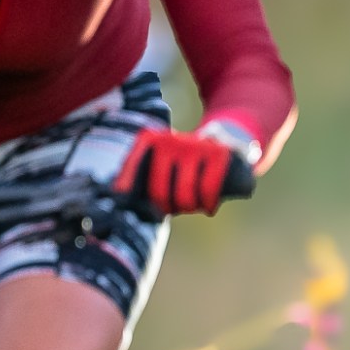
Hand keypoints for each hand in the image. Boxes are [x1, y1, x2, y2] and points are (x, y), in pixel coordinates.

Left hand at [113, 127, 245, 215]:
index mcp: (155, 141)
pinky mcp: (219, 153)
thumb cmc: (189, 164)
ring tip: (191, 207)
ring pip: (185, 192)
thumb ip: (148, 178)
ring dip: (189, 207)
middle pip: (159, 188)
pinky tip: (208, 209)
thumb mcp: (168, 163)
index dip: (126, 178)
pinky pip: (208, 188)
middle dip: (165, 206)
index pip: (134, 160)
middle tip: (171, 210)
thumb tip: (126, 203)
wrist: (229, 139)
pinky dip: (208, 203)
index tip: (120, 194)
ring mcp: (196, 146)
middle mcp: (172, 140)